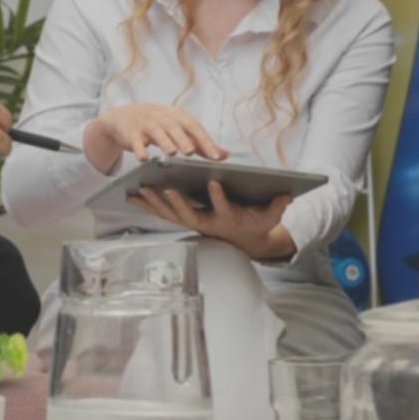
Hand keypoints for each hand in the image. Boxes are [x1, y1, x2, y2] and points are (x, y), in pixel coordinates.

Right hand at [83, 104, 226, 173]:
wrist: (123, 118)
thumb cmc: (157, 126)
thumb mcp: (179, 131)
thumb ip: (201, 144)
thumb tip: (225, 155)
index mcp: (177, 117)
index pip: (194, 127)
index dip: (205, 141)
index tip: (216, 156)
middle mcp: (162, 118)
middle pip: (175, 127)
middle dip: (184, 139)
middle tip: (192, 151)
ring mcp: (145, 124)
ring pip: (156, 132)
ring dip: (164, 141)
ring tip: (172, 152)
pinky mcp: (130, 133)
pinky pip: (135, 141)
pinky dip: (139, 148)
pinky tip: (144, 158)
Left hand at [128, 180, 294, 260]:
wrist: (245, 236)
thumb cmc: (255, 221)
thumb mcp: (270, 215)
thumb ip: (277, 206)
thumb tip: (286, 195)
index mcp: (228, 218)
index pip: (223, 208)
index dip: (219, 198)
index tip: (214, 183)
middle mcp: (207, 223)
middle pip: (189, 215)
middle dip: (176, 203)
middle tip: (164, 188)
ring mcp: (193, 222)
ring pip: (171, 215)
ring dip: (155, 204)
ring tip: (139, 189)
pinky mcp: (184, 219)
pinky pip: (163, 212)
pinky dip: (147, 204)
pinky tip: (132, 195)